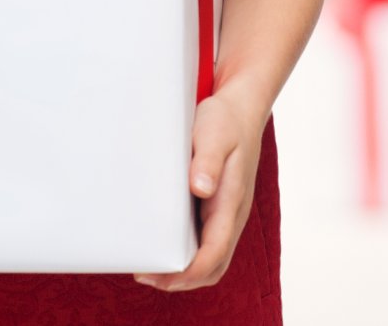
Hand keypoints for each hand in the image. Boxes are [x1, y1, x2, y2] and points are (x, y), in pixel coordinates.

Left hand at [133, 86, 265, 291]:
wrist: (241, 107)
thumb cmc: (226, 120)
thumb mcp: (215, 133)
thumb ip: (208, 161)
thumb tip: (201, 189)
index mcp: (231, 202)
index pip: (214, 254)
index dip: (188, 273)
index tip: (158, 275)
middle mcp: (232, 214)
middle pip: (213, 267)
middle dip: (181, 280)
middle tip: (145, 276)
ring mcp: (227, 213)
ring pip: (210, 258)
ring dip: (183, 272)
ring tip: (150, 268)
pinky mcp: (218, 207)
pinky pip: (205, 242)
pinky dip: (187, 255)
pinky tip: (163, 245)